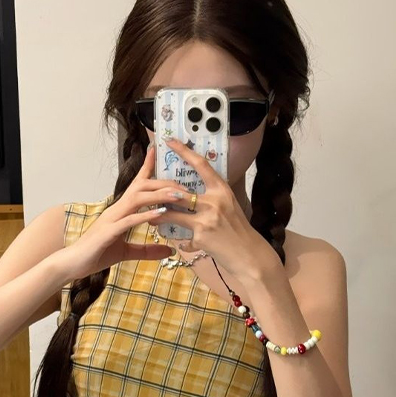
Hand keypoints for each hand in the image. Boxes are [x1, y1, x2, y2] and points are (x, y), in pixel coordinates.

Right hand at [58, 146, 191, 281]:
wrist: (73, 264)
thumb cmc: (96, 255)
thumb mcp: (127, 253)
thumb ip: (147, 250)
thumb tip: (169, 251)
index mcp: (122, 211)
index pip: (137, 184)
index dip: (147, 167)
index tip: (157, 150)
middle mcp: (117, 209)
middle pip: (141, 187)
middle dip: (163, 183)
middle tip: (185, 186)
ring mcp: (112, 219)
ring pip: (137, 198)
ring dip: (159, 195)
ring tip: (178, 195)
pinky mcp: (109, 232)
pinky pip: (129, 220)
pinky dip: (146, 216)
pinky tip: (160, 214)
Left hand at [148, 138, 277, 278]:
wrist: (249, 255)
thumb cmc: (238, 230)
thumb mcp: (229, 207)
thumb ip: (212, 197)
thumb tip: (192, 191)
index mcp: (222, 190)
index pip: (201, 165)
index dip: (184, 151)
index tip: (169, 141)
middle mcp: (214, 201)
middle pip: (178, 191)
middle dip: (160, 192)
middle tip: (146, 189)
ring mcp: (206, 218)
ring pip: (172, 213)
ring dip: (159, 215)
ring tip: (150, 218)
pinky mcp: (201, 236)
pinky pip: (182, 236)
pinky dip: (182, 241)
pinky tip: (183, 244)